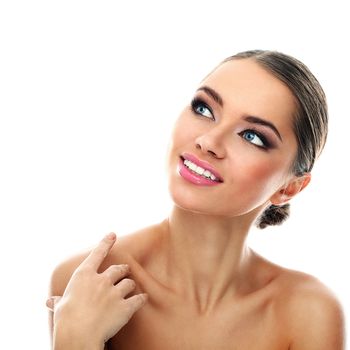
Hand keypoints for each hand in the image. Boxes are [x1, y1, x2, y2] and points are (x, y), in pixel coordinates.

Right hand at [47, 233, 147, 348]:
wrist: (78, 334)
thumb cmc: (65, 320)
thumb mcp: (60, 307)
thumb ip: (58, 301)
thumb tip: (50, 302)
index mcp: (84, 276)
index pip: (97, 254)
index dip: (105, 243)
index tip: (112, 234)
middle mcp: (101, 280)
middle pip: (118, 269)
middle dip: (122, 269)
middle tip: (125, 270)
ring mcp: (115, 292)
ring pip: (129, 283)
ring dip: (130, 284)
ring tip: (130, 287)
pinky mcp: (125, 306)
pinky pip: (138, 299)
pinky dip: (141, 299)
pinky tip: (143, 298)